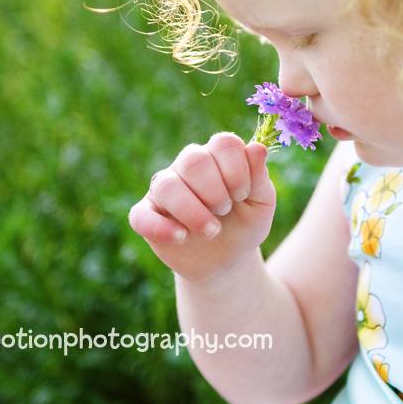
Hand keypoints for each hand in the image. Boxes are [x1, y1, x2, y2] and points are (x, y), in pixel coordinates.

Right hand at [129, 134, 275, 279]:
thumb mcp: (261, 204)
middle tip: (225, 212)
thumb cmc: (244, 225)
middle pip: (193, 160)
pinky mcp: (147, 216)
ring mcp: (164, 190)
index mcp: (217, 156)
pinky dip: (162, 228)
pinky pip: (141, 216)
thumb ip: (260, 177)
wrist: (228, 260)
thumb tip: (257, 148)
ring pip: (166, 186)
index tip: (243, 195)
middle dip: (215, 191)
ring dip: (193, 211)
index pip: (223, 143)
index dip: (237, 170)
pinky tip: (182, 237)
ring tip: (211, 231)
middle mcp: (186, 167)